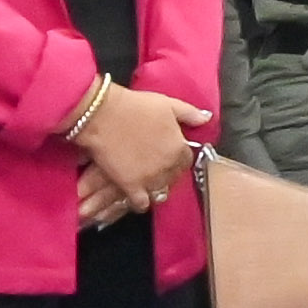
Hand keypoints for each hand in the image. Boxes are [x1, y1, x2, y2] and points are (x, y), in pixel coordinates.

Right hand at [70, 76, 202, 224]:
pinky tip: (135, 195)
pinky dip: (139, 201)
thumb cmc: (133, 106)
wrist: (101, 114)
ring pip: (160, 192)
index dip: (177, 159)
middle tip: (154, 169)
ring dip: (154, 188)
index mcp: (179, 147)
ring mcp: (150, 178)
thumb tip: (206, 118)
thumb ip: (189, 114)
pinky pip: (141, 203)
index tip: (169, 158)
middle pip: (173, 177)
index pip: (187, 160)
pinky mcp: (131, 186)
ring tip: (145, 182)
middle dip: (166, 174)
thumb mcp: (167, 104)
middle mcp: (168, 165)